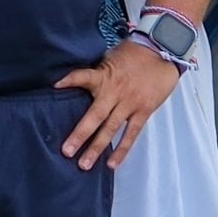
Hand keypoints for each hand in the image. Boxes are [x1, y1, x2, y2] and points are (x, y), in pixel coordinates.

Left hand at [53, 39, 180, 171]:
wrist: (162, 52)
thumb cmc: (133, 54)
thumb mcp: (110, 56)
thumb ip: (97, 71)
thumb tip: (77, 82)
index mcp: (104, 75)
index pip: (83, 76)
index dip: (69, 80)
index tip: (54, 86)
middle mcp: (115, 91)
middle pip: (95, 115)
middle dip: (80, 134)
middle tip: (66, 151)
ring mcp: (130, 103)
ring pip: (110, 129)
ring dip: (97, 147)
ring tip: (84, 165)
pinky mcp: (143, 111)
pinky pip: (131, 134)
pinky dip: (122, 149)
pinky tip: (111, 163)